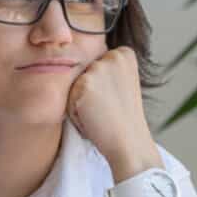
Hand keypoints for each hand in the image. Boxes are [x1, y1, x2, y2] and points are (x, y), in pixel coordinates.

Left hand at [66, 46, 180, 196]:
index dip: (100, 84)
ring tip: (99, 112)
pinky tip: (92, 117)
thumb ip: (105, 70)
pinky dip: (74, 110)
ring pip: (72, 83)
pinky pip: (67, 96)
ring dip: (79, 100)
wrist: (129, 143)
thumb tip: (70, 61)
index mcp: (125, 53)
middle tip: (107, 107)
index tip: (115, 98)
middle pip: (82, 71)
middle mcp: (113, 56)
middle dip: (88, 90)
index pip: (94, 62)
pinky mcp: (84, 84)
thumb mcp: (121, 84)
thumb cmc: (122, 118)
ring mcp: (98, 69)